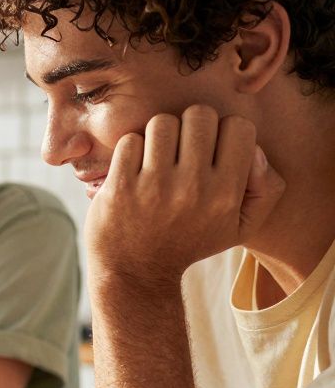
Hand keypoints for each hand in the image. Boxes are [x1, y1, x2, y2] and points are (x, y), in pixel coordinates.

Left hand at [86, 105, 285, 284]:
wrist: (137, 273)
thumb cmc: (190, 241)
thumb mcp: (241, 226)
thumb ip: (267, 188)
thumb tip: (255, 149)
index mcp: (225, 193)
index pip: (238, 126)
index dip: (225, 130)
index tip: (212, 149)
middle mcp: (193, 187)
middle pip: (199, 115)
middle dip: (191, 126)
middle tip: (181, 149)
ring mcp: (154, 186)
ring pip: (163, 122)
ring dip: (159, 135)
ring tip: (157, 157)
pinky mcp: (120, 187)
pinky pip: (130, 140)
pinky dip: (131, 149)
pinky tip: (134, 168)